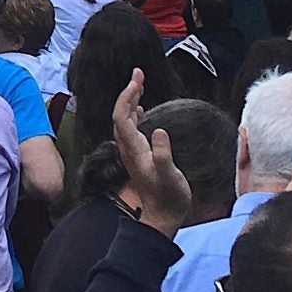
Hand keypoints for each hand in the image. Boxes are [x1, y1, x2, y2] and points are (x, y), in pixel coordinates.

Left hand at [111, 67, 188, 234]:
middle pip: (121, 115)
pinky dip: (134, 114)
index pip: (122, 118)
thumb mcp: (171, 178)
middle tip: (138, 73)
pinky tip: (140, 109)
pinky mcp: (139, 156)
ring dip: (130, 101)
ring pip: (125, 121)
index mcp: (134, 151)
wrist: (163, 218)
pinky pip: (131, 129)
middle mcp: (129, 149)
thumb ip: (164, 156)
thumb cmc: (169, 199)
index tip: (137, 80)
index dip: (127, 97)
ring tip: (139, 84)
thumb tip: (159, 132)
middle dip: (128, 92)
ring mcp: (132, 153)